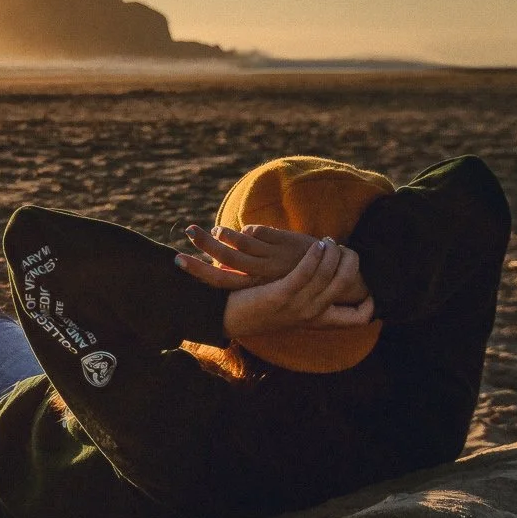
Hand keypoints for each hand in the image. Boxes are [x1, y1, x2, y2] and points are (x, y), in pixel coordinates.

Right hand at [175, 223, 317, 288]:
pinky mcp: (285, 244)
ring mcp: (273, 258)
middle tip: (188, 232)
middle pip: (224, 258)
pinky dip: (246, 230)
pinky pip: (257, 233)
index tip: (177, 260)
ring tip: (212, 231)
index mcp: (256, 287)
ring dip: (223, 234)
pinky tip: (240, 230)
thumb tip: (226, 269)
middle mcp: (262, 274)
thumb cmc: (300, 285)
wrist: (338, 280)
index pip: (219, 280)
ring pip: (240, 242)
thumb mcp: (272, 287)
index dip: (197, 270)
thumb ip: (249, 278)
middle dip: (203, 246)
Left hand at [222, 239, 375, 343]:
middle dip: (351, 262)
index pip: (357, 319)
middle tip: (343, 249)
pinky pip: (307, 272)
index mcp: (317, 319)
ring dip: (332, 253)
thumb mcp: (292, 304)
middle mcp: (311, 315)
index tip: (369, 288)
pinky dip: (315, 256)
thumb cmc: (260, 306)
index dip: (370, 305)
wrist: (227, 317)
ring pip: (328, 275)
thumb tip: (327, 279)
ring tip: (328, 242)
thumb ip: (310, 296)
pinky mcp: (281, 295)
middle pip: (346, 285)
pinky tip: (317, 246)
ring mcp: (298, 306)